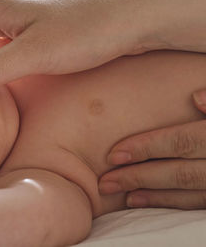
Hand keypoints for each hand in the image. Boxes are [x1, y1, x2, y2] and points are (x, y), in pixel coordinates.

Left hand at [99, 90, 205, 208]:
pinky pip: (199, 203)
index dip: (146, 149)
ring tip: (123, 195)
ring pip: (189, 192)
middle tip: (105, 183)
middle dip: (139, 178)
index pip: (180, 142)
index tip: (113, 155)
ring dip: (153, 195)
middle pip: (179, 173)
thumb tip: (195, 97)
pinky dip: (171, 202)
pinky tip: (146, 200)